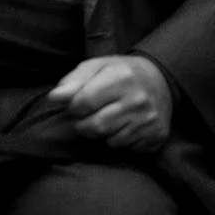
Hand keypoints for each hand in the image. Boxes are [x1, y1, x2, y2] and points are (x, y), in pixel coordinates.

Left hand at [48, 54, 172, 152]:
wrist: (161, 80)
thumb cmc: (121, 71)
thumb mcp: (97, 66)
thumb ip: (74, 80)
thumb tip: (54, 98)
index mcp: (120, 77)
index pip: (84, 102)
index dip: (74, 107)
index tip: (75, 105)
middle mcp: (137, 100)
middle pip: (96, 126)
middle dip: (84, 125)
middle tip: (86, 117)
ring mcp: (149, 120)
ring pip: (111, 140)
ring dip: (102, 133)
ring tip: (107, 118)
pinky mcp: (157, 136)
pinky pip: (128, 148)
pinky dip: (120, 139)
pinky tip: (124, 125)